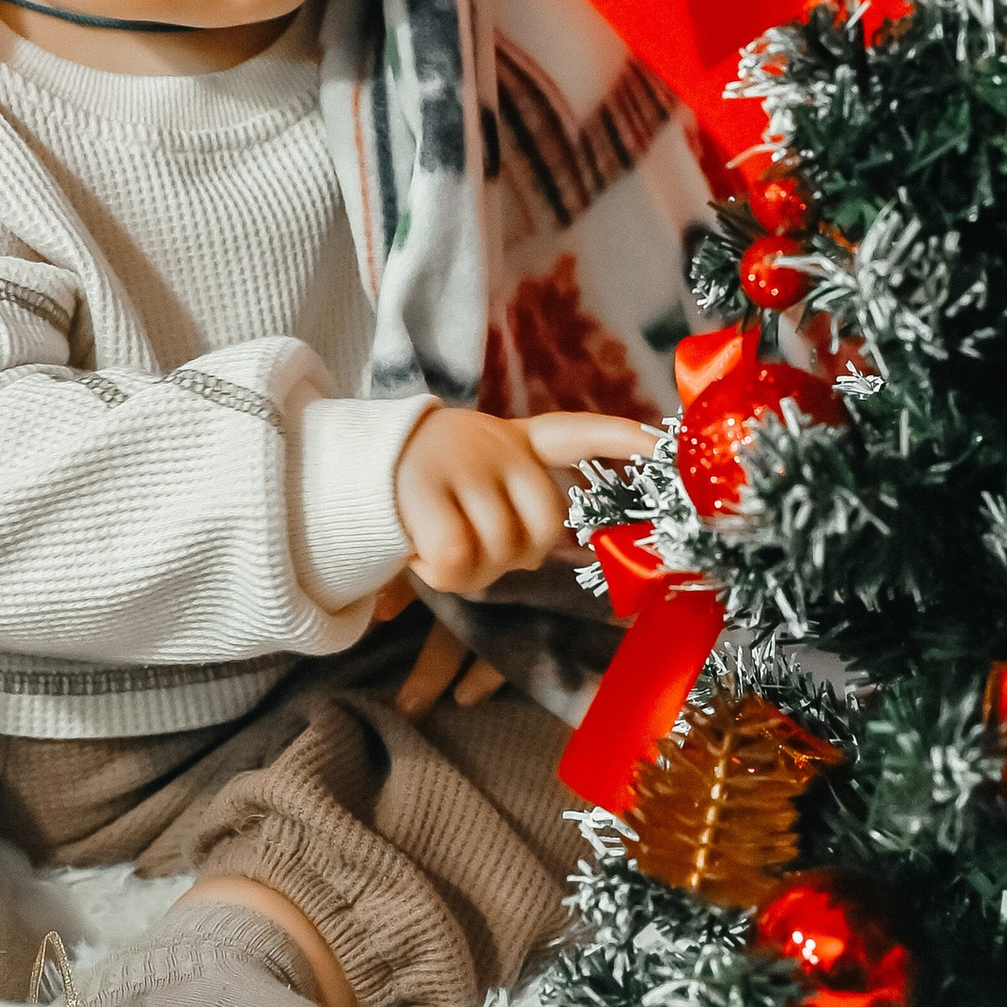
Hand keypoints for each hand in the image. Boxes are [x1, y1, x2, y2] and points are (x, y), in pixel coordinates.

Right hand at [391, 407, 656, 602]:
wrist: (345, 472)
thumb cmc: (425, 492)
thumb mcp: (476, 480)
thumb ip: (519, 504)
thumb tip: (555, 551)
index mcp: (514, 440)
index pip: (576, 433)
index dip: (620, 439)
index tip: (661, 441)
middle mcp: (495, 445)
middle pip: (546, 527)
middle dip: (516, 555)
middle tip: (474, 547)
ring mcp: (462, 463)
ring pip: (499, 551)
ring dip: (468, 570)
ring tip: (435, 544)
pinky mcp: (426, 490)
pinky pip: (457, 560)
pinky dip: (438, 573)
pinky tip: (416, 554)